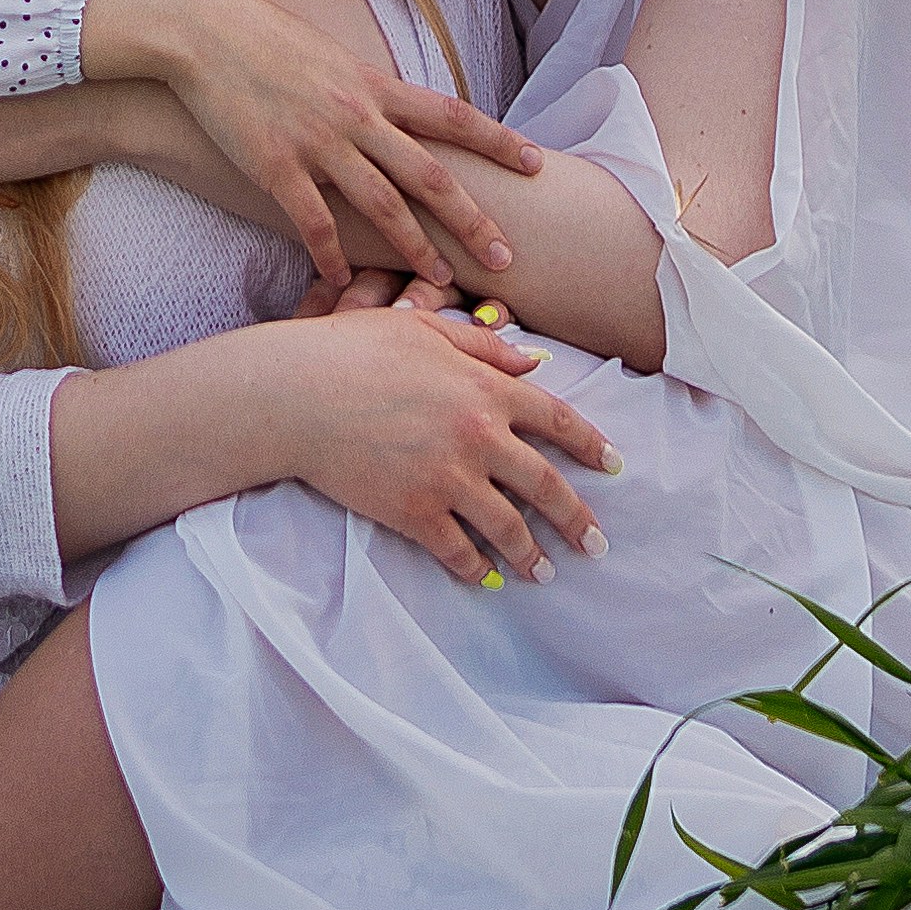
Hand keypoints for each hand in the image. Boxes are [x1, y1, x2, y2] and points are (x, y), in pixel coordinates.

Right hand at [80, 0, 542, 294]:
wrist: (204, 31)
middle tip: (507, 258)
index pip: (452, 115)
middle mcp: (357, 115)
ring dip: (416, 248)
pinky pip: (314, 223)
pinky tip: (344, 285)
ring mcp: (318, 143)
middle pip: (430, 174)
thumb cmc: (265, 40)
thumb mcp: (333, 57)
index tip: (536, 163)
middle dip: (473, 219)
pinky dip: (332, 257)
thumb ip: (368, 90)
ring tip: (441, 282)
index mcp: (375, 85)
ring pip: (382, 205)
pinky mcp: (276, 166)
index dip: (497, 140)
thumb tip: (396, 111)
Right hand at [270, 295, 620, 580]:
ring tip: (548, 573)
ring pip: (508, 526)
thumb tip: (534, 362)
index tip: (615, 465)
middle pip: (545, 484)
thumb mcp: (423, 330)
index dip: (591, 445)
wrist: (295, 394)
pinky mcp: (414, 512)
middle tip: (598, 543)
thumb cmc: (352, 351)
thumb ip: (483, 347)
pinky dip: (477, 569)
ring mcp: (448, 478)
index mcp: (485, 388)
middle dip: (577, 518)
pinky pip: (458, 551)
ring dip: (533, 554)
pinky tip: (489, 579)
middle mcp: (477, 436)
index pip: (556, 420)